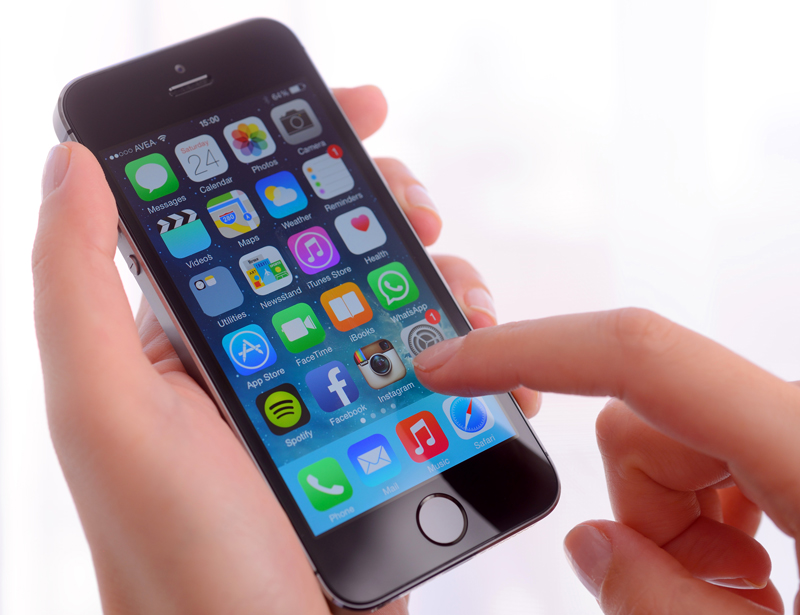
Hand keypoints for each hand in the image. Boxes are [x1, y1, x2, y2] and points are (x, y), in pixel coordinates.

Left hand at [33, 86, 528, 613]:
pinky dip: (469, 346)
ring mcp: (328, 397)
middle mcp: (261, 358)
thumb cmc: (177, 553)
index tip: (355, 112)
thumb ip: (76, 283)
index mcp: (192, 335)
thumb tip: (77, 160)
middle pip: (331, 249)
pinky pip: (431, 368)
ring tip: (464, 291)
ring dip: (436, 275)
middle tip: (417, 202)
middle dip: (381, 206)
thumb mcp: (104, 411)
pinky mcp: (381, 438)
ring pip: (391, 302)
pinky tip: (487, 348)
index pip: (243, 215)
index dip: (297, 152)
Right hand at [413, 308, 799, 613]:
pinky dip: (703, 514)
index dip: (525, 349)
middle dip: (636, 508)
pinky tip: (756, 568)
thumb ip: (665, 606)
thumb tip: (591, 545)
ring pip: (668, 440)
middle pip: (643, 419)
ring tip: (740, 590)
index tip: (447, 367)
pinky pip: (710, 454)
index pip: (640, 356)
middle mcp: (796, 414)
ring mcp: (792, 423)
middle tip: (700, 586)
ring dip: (672, 522)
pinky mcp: (793, 440)